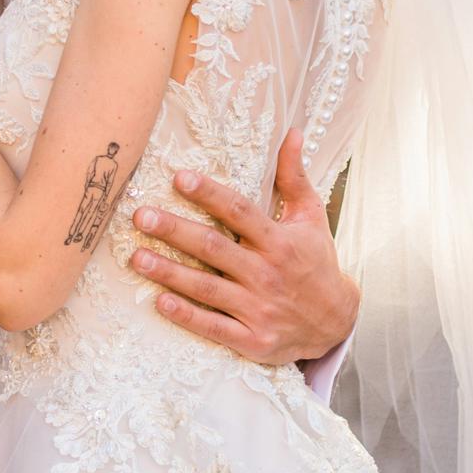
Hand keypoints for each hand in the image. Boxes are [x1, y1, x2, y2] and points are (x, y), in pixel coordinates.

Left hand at [129, 129, 358, 363]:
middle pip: (214, 248)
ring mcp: (259, 309)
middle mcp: (267, 274)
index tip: (178, 177)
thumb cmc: (316, 262)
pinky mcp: (253, 340)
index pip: (239, 212)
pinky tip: (159, 301)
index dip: (209, 194)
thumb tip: (292, 133)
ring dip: (169, 273)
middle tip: (140, 216)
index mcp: (279, 242)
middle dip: (174, 231)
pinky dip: (187, 316)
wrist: (337, 323)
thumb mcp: (311, 217)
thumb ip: (293, 177)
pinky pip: (214, 327)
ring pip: (207, 288)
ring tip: (136, 257)